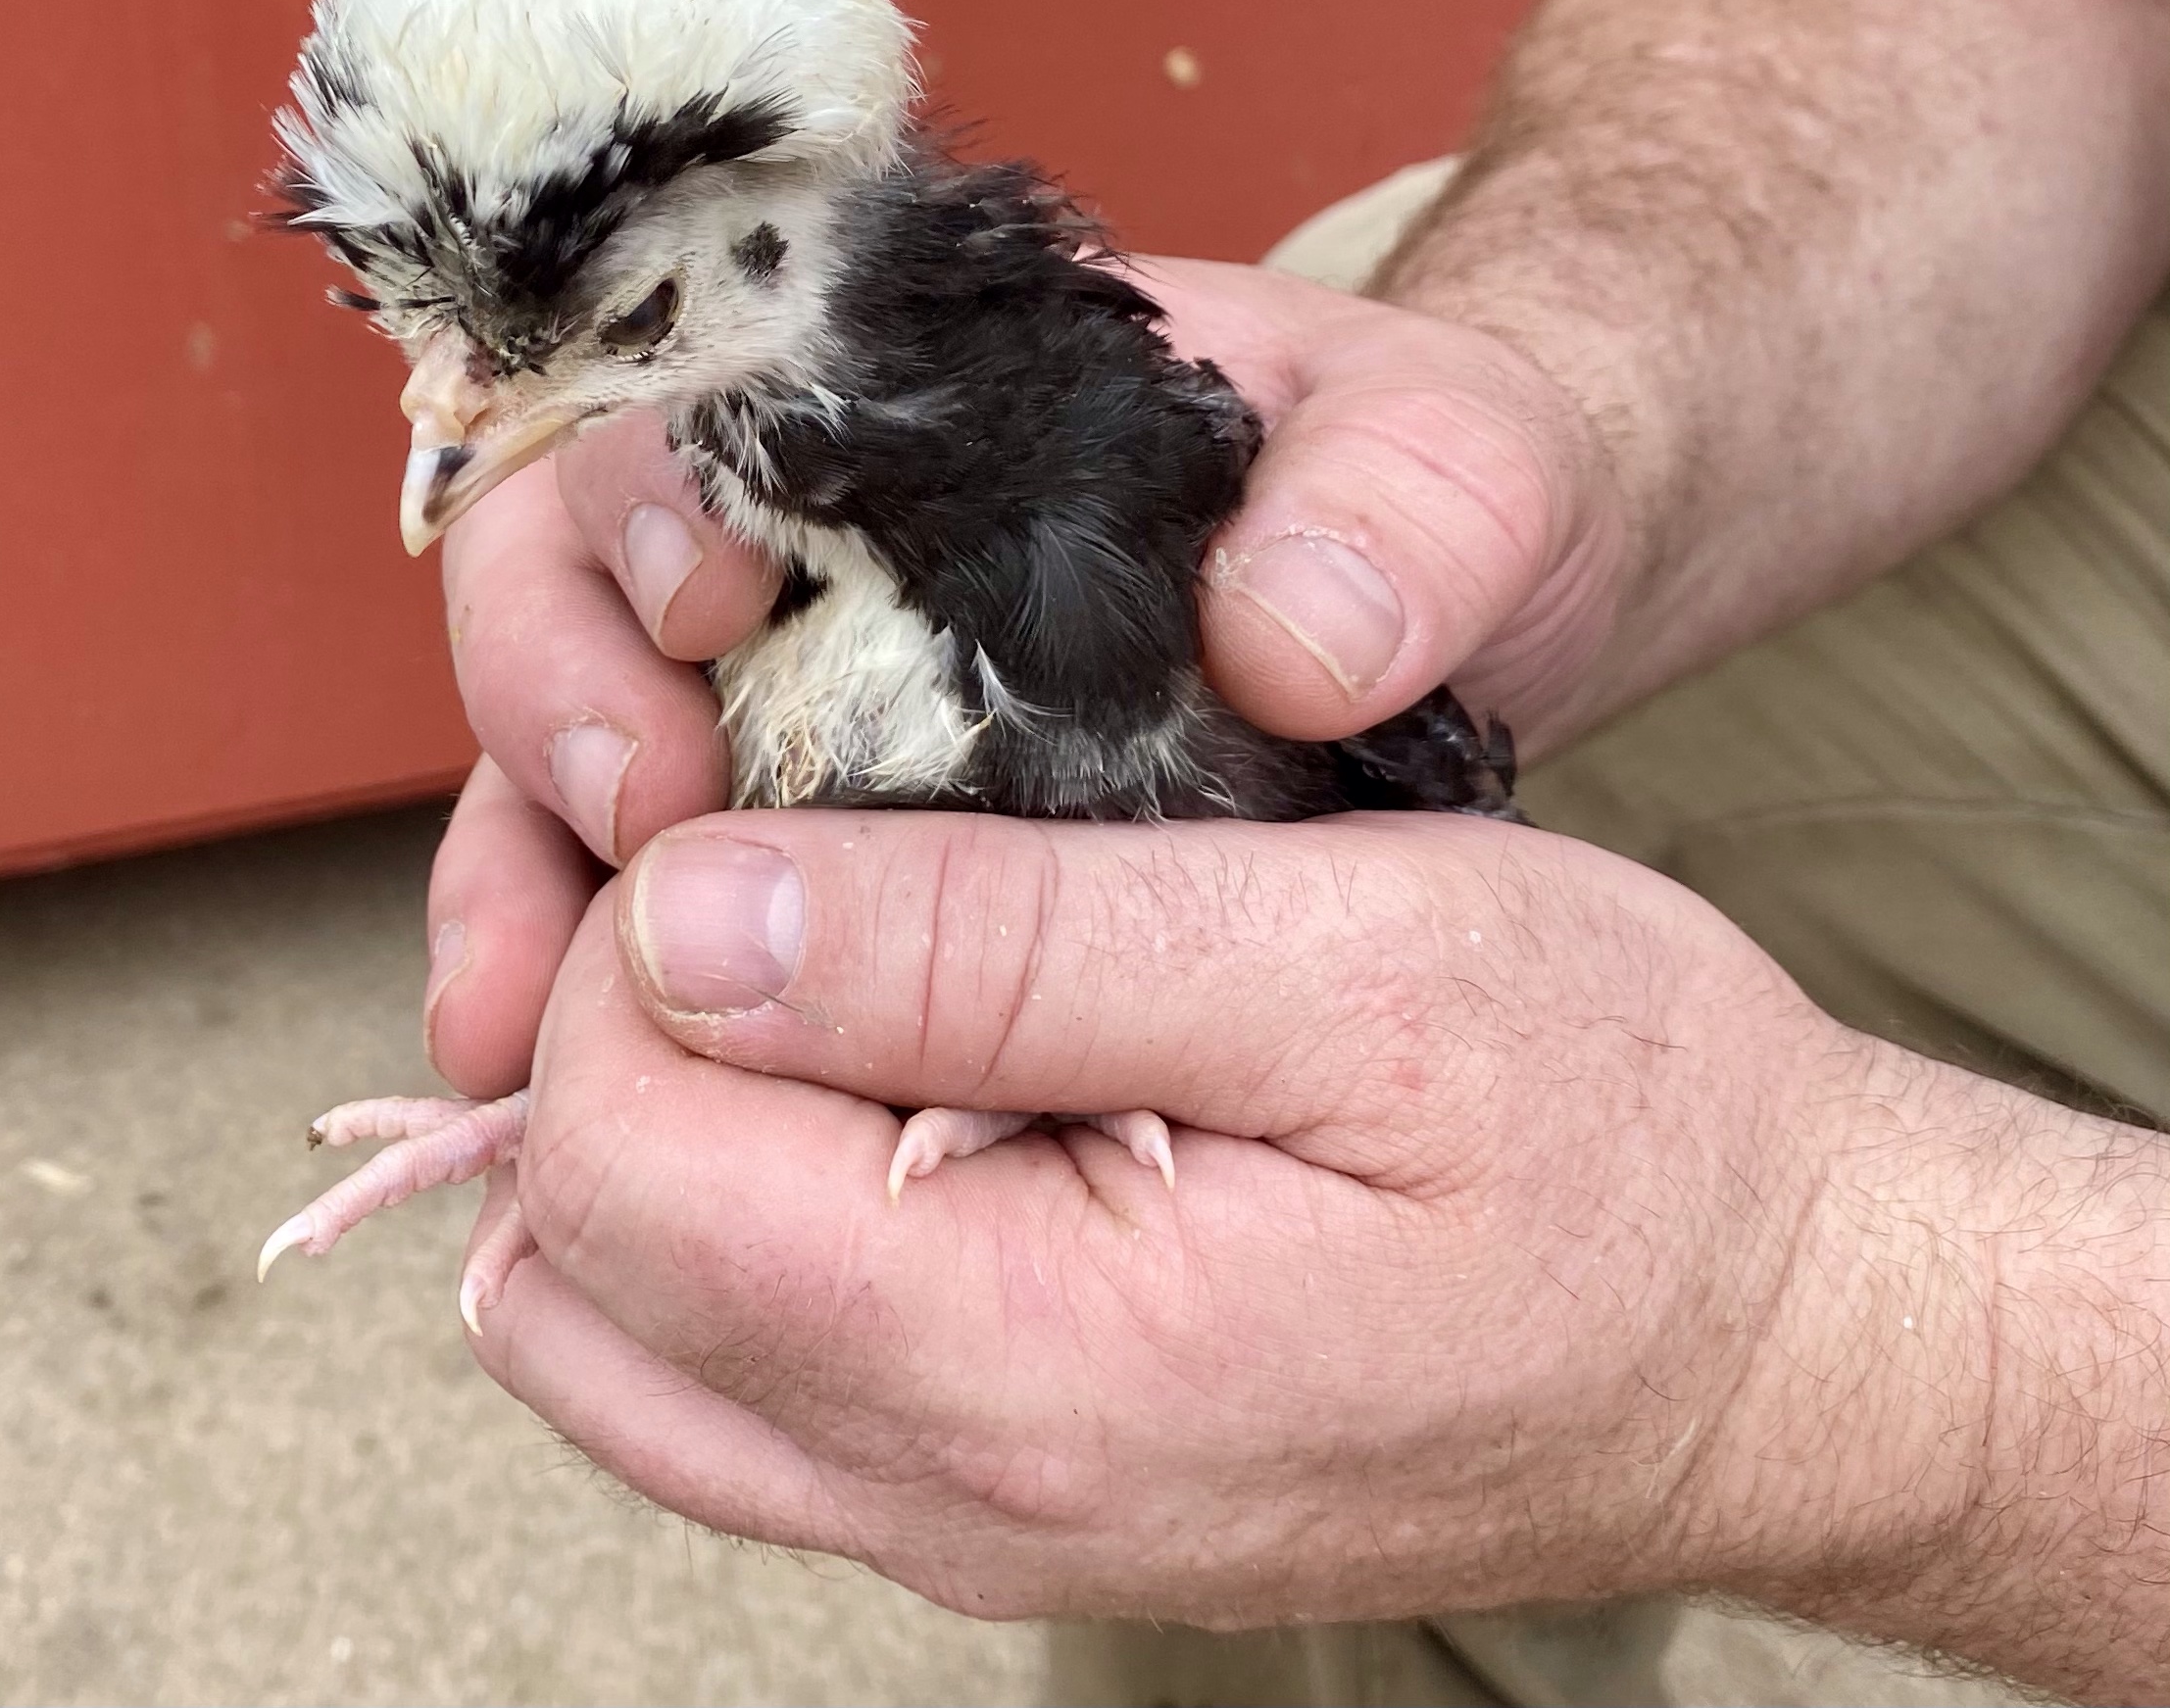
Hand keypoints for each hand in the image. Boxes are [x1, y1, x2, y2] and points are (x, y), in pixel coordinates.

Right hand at [424, 256, 1620, 1099]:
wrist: (1474, 613)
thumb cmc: (1446, 499)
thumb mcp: (1468, 468)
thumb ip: (1416, 512)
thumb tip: (1286, 644)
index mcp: (919, 400)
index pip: (693, 417)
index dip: (649, 514)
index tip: (714, 623)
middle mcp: (810, 541)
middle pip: (563, 589)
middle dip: (553, 711)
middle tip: (633, 835)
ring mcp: (795, 698)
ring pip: (569, 770)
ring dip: (527, 893)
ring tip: (522, 1039)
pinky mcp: (822, 848)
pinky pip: (649, 909)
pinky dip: (599, 1005)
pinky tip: (574, 1111)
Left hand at [455, 805, 2014, 1633]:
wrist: (1773, 1340)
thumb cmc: (1622, 1129)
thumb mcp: (1352, 956)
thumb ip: (999, 946)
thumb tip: (688, 918)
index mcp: (1022, 1364)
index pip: (612, 1162)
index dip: (618, 954)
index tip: (750, 816)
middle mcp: (946, 1498)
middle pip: (570, 1269)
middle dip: (595, 1040)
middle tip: (755, 871)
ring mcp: (954, 1527)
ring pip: (613, 1345)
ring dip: (640, 1136)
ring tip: (806, 969)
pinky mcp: (986, 1505)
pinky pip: (725, 1386)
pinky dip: (718, 1226)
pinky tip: (860, 1085)